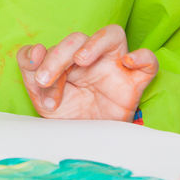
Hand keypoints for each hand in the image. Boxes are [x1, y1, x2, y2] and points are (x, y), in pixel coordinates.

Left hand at [17, 24, 157, 121]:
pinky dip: (143, 57)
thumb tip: (35, 50)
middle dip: (57, 56)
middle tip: (45, 80)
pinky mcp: (135, 82)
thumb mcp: (42, 98)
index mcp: (67, 60)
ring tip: (80, 60)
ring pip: (113, 34)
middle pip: (78, 38)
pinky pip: (149, 61)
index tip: (37, 81)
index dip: (42, 59)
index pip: (54, 47)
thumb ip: (31, 72)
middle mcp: (91, 58)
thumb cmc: (69, 115)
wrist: (90, 144)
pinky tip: (128, 62)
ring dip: (95, 42)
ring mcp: (114, 67)